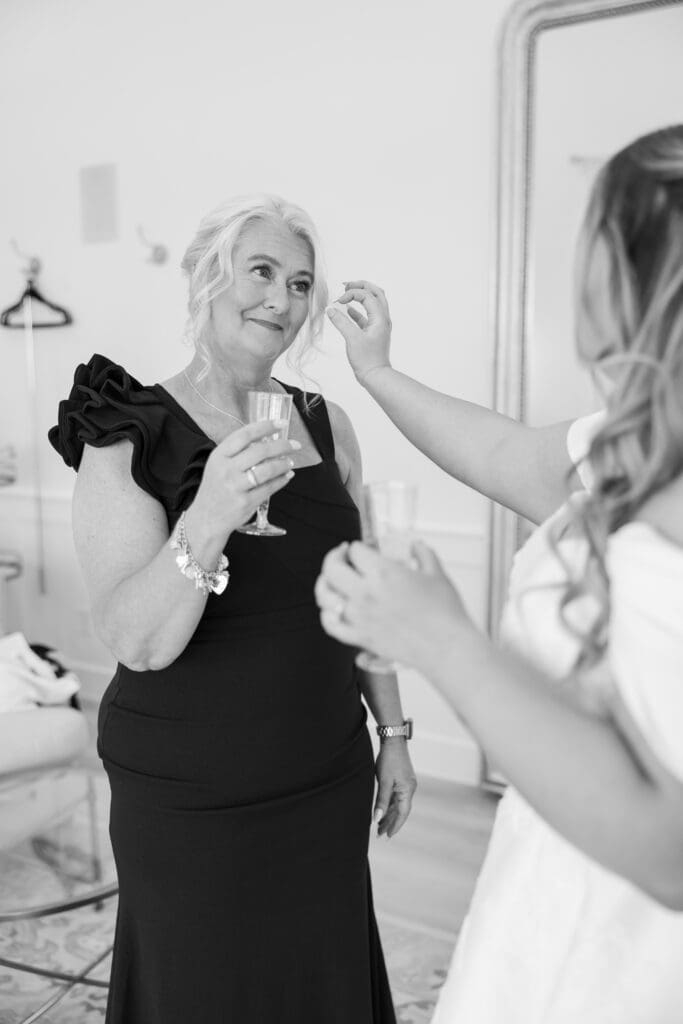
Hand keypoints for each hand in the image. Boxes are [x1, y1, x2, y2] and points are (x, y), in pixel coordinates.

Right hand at [191, 420, 297, 537]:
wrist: (205, 519)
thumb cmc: (215, 489)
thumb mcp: (217, 465)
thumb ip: (237, 452)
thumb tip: (265, 439)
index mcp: (219, 456)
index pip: (245, 435)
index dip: (265, 427)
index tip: (281, 423)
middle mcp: (226, 469)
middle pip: (260, 451)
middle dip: (282, 445)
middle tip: (294, 444)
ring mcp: (236, 487)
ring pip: (267, 470)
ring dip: (283, 464)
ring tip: (290, 462)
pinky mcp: (246, 502)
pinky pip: (269, 488)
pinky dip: (281, 480)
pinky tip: (286, 475)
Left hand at [315, 541, 471, 676]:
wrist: (446, 647)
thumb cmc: (444, 613)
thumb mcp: (436, 572)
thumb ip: (422, 552)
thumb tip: (415, 545)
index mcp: (383, 572)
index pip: (356, 550)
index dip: (360, 545)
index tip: (365, 547)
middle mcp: (365, 593)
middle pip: (332, 568)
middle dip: (334, 557)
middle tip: (342, 555)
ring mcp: (359, 617)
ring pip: (324, 595)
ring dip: (324, 583)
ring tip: (330, 579)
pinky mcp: (360, 638)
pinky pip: (331, 624)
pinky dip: (327, 614)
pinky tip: (332, 608)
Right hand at [326, 279, 391, 384]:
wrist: (375, 376)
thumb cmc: (367, 359)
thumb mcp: (352, 338)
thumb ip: (341, 322)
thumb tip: (330, 309)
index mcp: (380, 317)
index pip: (367, 295)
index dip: (351, 294)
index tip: (338, 301)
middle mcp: (382, 318)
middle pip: (376, 293)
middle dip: (361, 286)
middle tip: (346, 285)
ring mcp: (379, 326)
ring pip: (373, 303)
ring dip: (361, 296)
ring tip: (346, 293)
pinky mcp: (373, 333)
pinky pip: (366, 316)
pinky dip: (358, 310)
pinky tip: (347, 310)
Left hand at [374, 739, 416, 837]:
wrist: (393, 740)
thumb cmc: (389, 759)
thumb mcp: (384, 781)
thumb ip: (381, 800)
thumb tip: (377, 819)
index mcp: (408, 790)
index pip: (402, 813)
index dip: (395, 825)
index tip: (388, 836)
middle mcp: (409, 788)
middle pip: (400, 810)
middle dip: (390, 822)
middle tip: (380, 834)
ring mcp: (406, 784)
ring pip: (397, 804)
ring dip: (389, 814)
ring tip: (379, 826)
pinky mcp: (401, 780)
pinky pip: (396, 797)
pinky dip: (389, 805)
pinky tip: (383, 810)